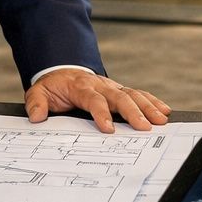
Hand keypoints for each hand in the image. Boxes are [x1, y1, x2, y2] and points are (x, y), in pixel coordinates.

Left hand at [25, 69, 171, 132]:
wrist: (63, 72)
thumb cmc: (54, 87)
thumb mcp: (39, 92)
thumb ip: (37, 103)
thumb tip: (36, 116)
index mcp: (81, 87)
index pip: (93, 100)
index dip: (101, 113)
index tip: (109, 129)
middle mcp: (101, 85)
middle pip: (120, 97)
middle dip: (134, 112)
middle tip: (145, 128)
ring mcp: (112, 87)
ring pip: (133, 95)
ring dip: (148, 107)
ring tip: (161, 120)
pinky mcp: (120, 91)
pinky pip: (138, 94)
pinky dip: (152, 101)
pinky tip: (164, 110)